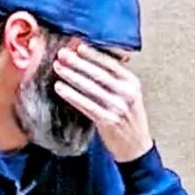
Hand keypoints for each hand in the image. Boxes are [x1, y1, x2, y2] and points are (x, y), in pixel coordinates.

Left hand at [52, 44, 153, 162]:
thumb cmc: (129, 120)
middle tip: (62, 54)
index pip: (111, 64)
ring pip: (90, 88)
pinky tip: (60, 88)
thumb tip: (91, 62)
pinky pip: (86, 105)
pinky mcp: (108, 121)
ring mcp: (118, 108)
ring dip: (71, 76)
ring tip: (58, 67)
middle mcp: (127, 94)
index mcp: (132, 83)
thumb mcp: (129, 95)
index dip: (93, 55)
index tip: (78, 46)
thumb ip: (115, 81)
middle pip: (98, 74)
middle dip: (78, 62)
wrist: (136, 147)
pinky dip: (71, 95)